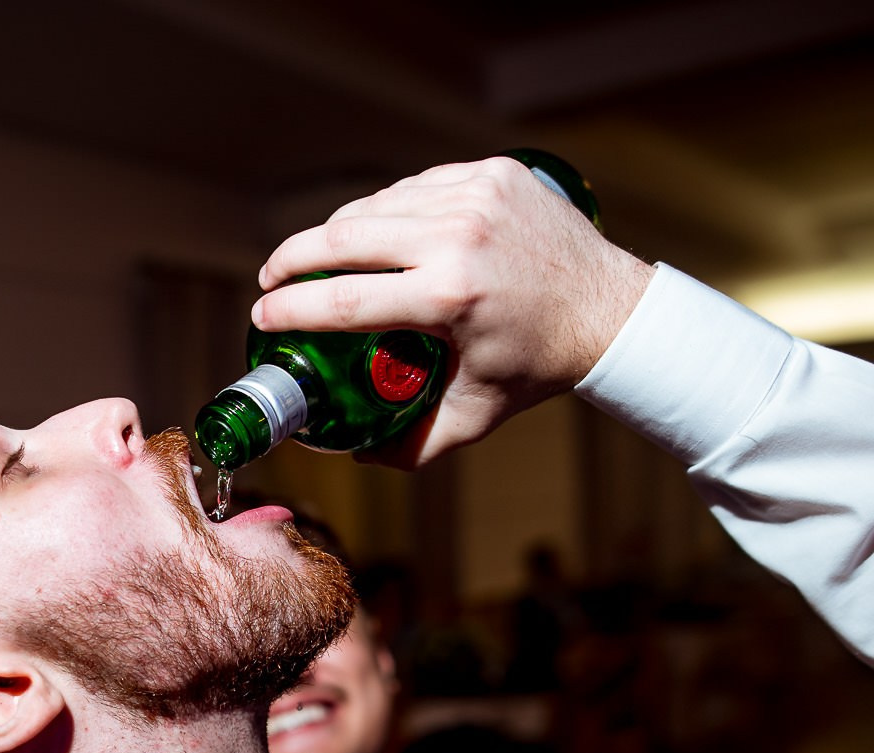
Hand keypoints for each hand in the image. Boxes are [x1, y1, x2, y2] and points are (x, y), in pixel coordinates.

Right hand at [253, 156, 654, 468]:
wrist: (611, 311)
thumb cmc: (537, 367)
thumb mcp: (473, 416)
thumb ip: (410, 446)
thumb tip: (354, 456)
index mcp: (450, 298)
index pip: (342, 300)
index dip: (289, 308)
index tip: (262, 315)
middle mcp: (459, 238)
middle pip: (344, 238)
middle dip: (292, 257)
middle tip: (271, 277)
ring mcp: (476, 197)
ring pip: (376, 206)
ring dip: (335, 232)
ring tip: (316, 257)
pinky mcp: (491, 174)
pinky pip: (415, 187)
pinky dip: (387, 208)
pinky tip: (373, 230)